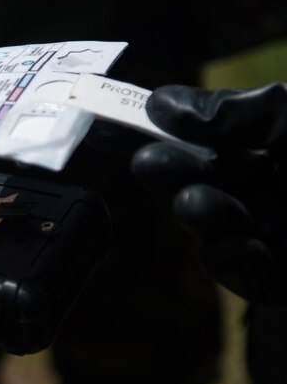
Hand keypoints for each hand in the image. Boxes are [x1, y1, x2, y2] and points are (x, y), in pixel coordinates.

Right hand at [131, 83, 286, 303]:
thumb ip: (240, 110)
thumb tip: (165, 108)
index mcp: (256, 136)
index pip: (190, 123)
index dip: (150, 121)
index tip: (112, 122)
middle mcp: (251, 177)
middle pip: (185, 169)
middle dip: (166, 167)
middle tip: (153, 166)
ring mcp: (258, 225)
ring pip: (203, 218)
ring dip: (199, 210)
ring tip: (205, 206)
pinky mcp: (270, 275)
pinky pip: (235, 267)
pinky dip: (235, 260)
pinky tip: (249, 249)